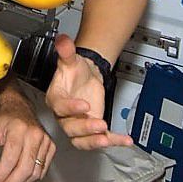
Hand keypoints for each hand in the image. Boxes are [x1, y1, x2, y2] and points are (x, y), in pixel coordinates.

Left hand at [0, 91, 55, 181]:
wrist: (20, 108)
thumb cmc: (4, 119)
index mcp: (19, 129)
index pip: (11, 158)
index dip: (2, 174)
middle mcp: (35, 135)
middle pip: (25, 167)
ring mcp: (45, 141)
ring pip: (35, 171)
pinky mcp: (51, 147)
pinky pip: (43, 169)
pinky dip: (31, 178)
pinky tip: (20, 179)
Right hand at [46, 35, 132, 150]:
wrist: (86, 76)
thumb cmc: (75, 71)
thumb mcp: (71, 59)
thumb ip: (66, 51)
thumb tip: (62, 40)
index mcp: (56, 98)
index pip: (60, 107)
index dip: (71, 108)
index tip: (84, 105)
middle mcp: (65, 116)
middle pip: (70, 128)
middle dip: (85, 128)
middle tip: (100, 125)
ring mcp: (78, 124)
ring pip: (82, 140)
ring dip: (94, 142)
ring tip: (107, 139)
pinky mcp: (92, 129)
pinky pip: (101, 139)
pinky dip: (114, 141)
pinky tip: (126, 140)